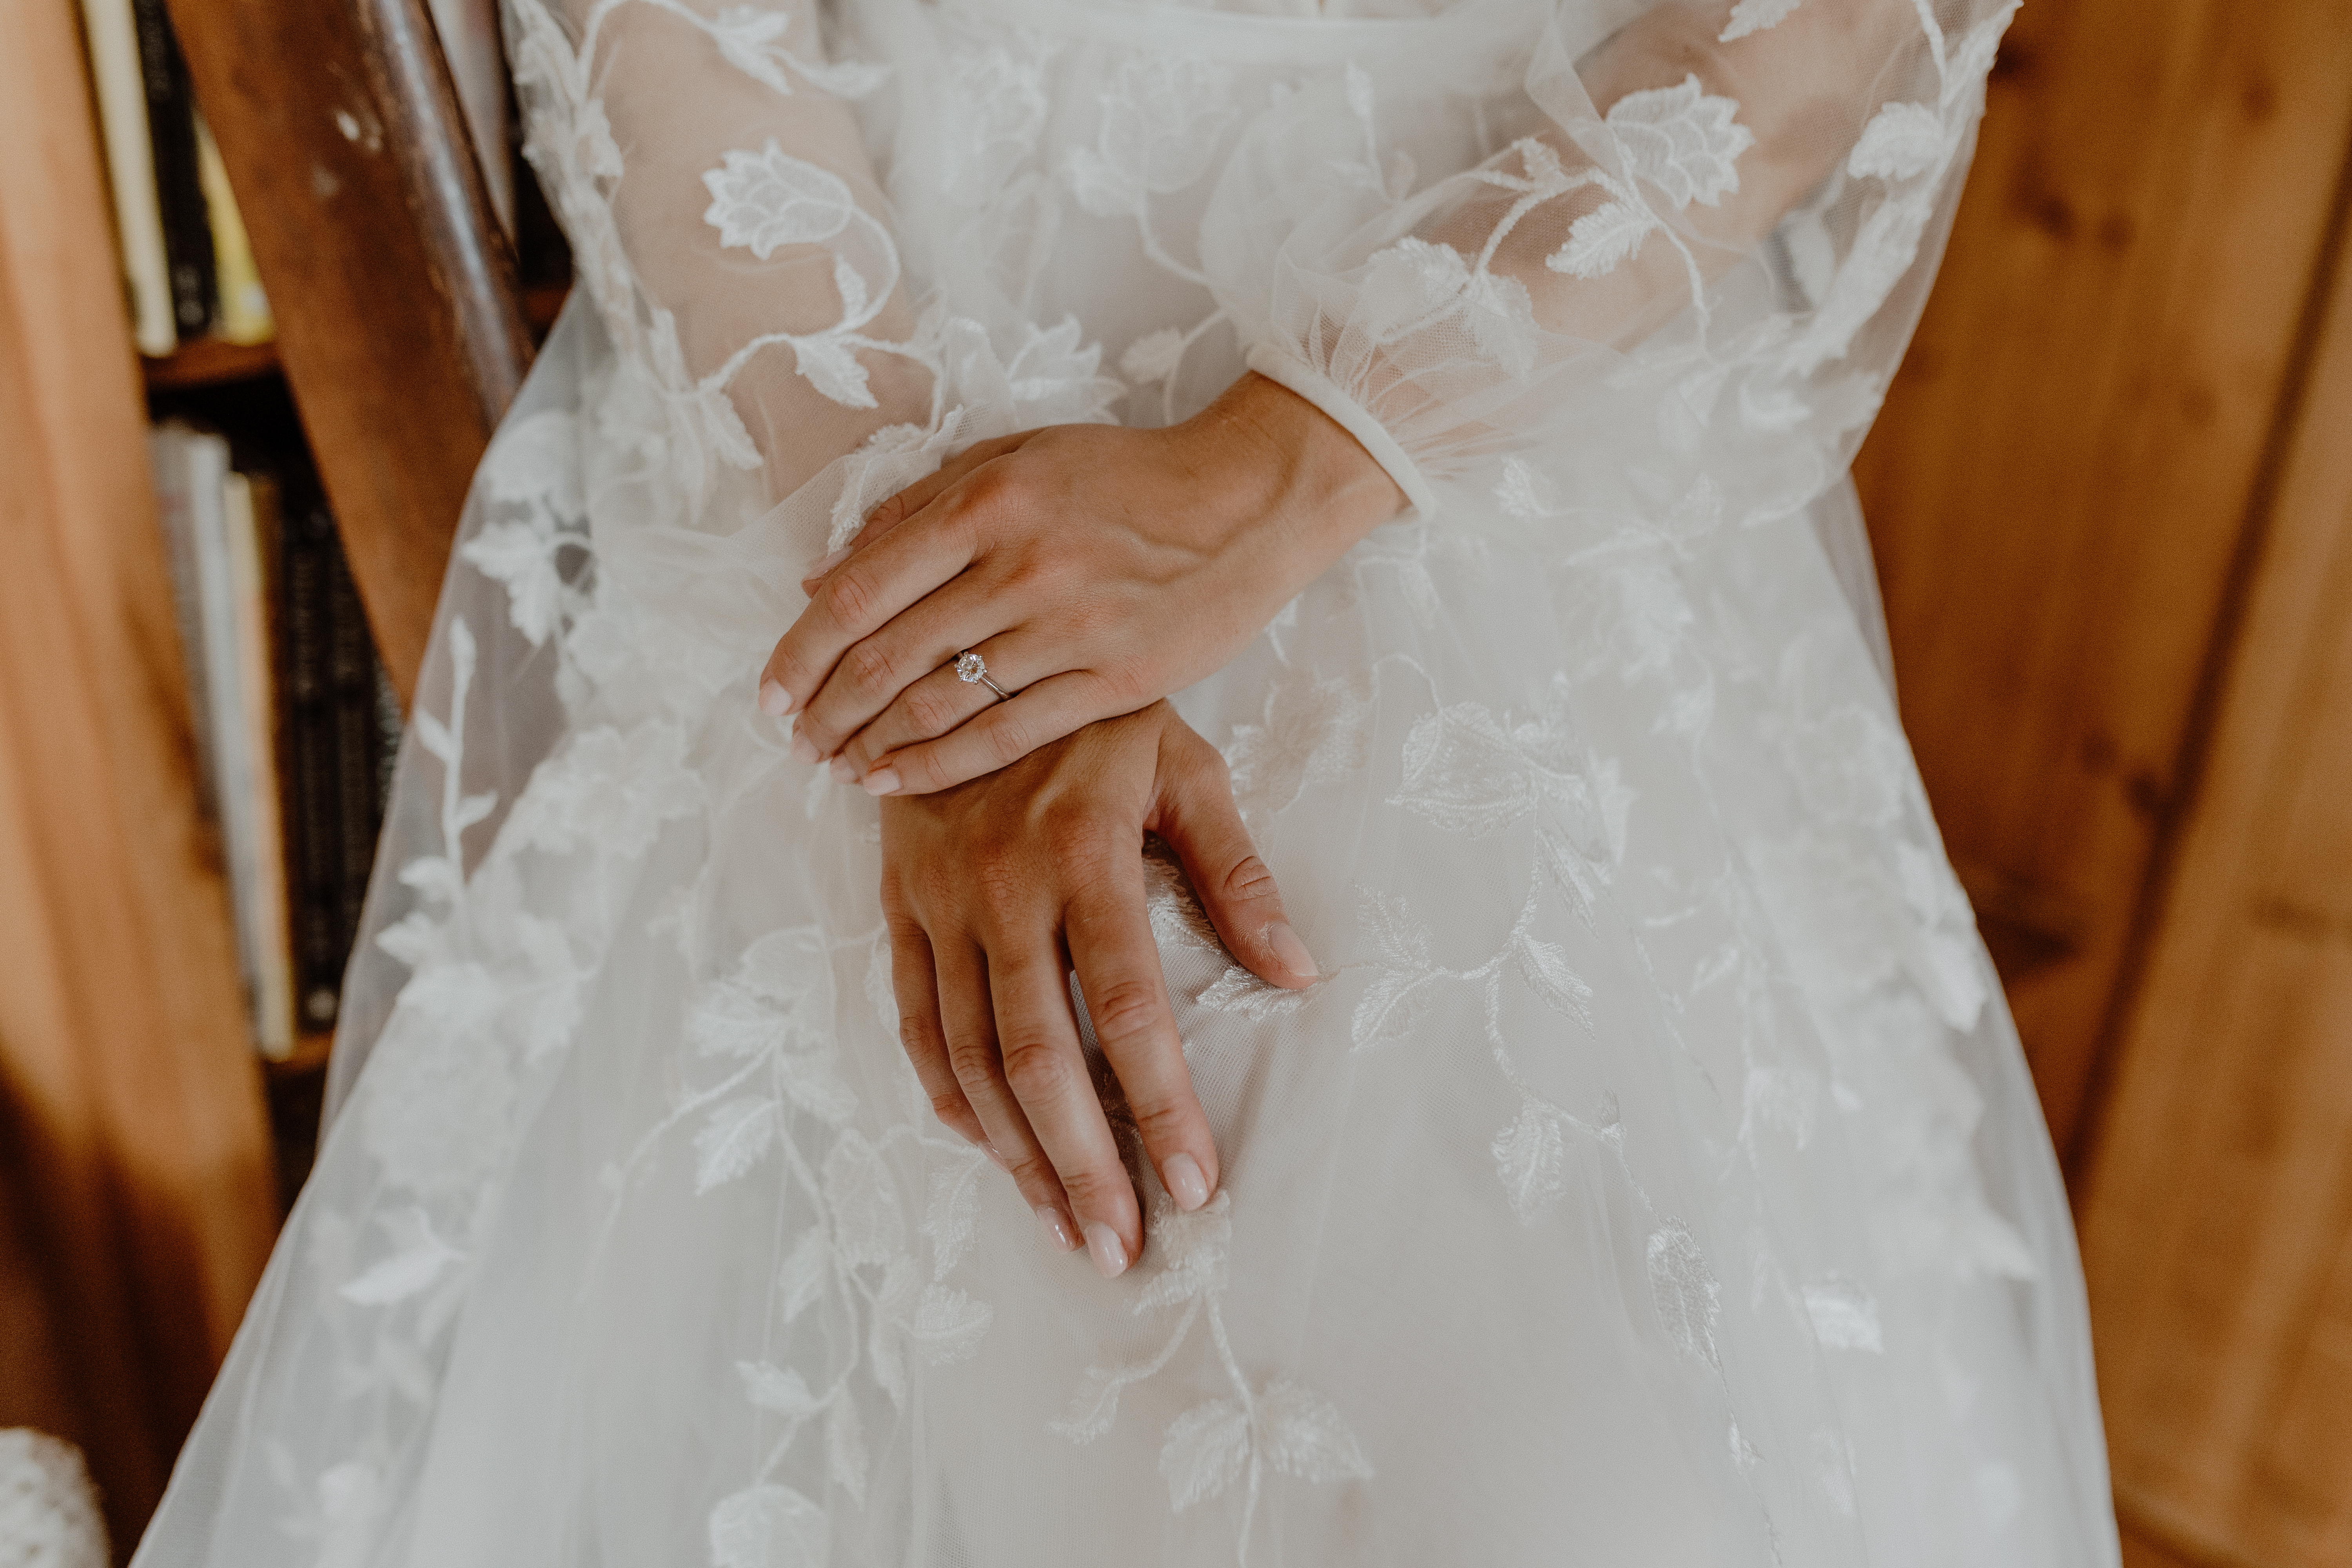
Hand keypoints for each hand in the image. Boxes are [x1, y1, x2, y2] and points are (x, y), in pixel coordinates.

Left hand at [759, 372, 1404, 794]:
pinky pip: (1004, 734)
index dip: (801, 649)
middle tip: (794, 740)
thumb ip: (916, 510)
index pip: (859, 590)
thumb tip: (823, 574)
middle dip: (825, 708)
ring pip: (939, 702)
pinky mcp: (1113, 680)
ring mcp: (1069, 627)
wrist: (1246, 501)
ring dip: (871, 742)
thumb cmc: (1125, 476)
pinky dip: (937, 764)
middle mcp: (1020, 565)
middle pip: (887, 655)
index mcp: (986, 502)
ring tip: (834, 765)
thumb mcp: (1015, 459)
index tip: (770, 690)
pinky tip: (893, 780)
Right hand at [880, 701, 1318, 1277]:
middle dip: (1083, 1165)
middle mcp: (1002, 890)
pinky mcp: (897, 908)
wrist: (958, 649)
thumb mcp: (1184, 770)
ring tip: (1065, 1227)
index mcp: (1082, 855)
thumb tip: (1301, 972)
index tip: (1197, 1185)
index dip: (1162, 1105)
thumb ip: (1237, 874)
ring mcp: (939, 904)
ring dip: (1017, 1154)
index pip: (1127, 1007)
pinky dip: (947, 1096)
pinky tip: (987, 1150)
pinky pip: (915, 1021)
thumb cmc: (1096, 717)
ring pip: (970, 1059)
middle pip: (1037, 1057)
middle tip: (1121, 1247)